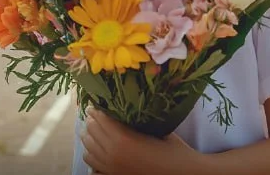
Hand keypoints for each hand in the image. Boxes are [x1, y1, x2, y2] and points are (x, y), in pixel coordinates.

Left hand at [81, 109, 197, 174]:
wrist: (181, 173)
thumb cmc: (173, 150)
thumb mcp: (155, 129)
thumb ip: (136, 121)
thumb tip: (124, 108)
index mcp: (124, 140)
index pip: (102, 120)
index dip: (97, 110)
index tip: (95, 103)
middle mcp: (113, 154)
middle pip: (92, 132)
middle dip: (91, 120)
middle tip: (92, 112)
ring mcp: (111, 168)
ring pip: (88, 148)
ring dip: (88, 135)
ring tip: (91, 127)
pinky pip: (92, 163)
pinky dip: (90, 153)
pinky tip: (94, 147)